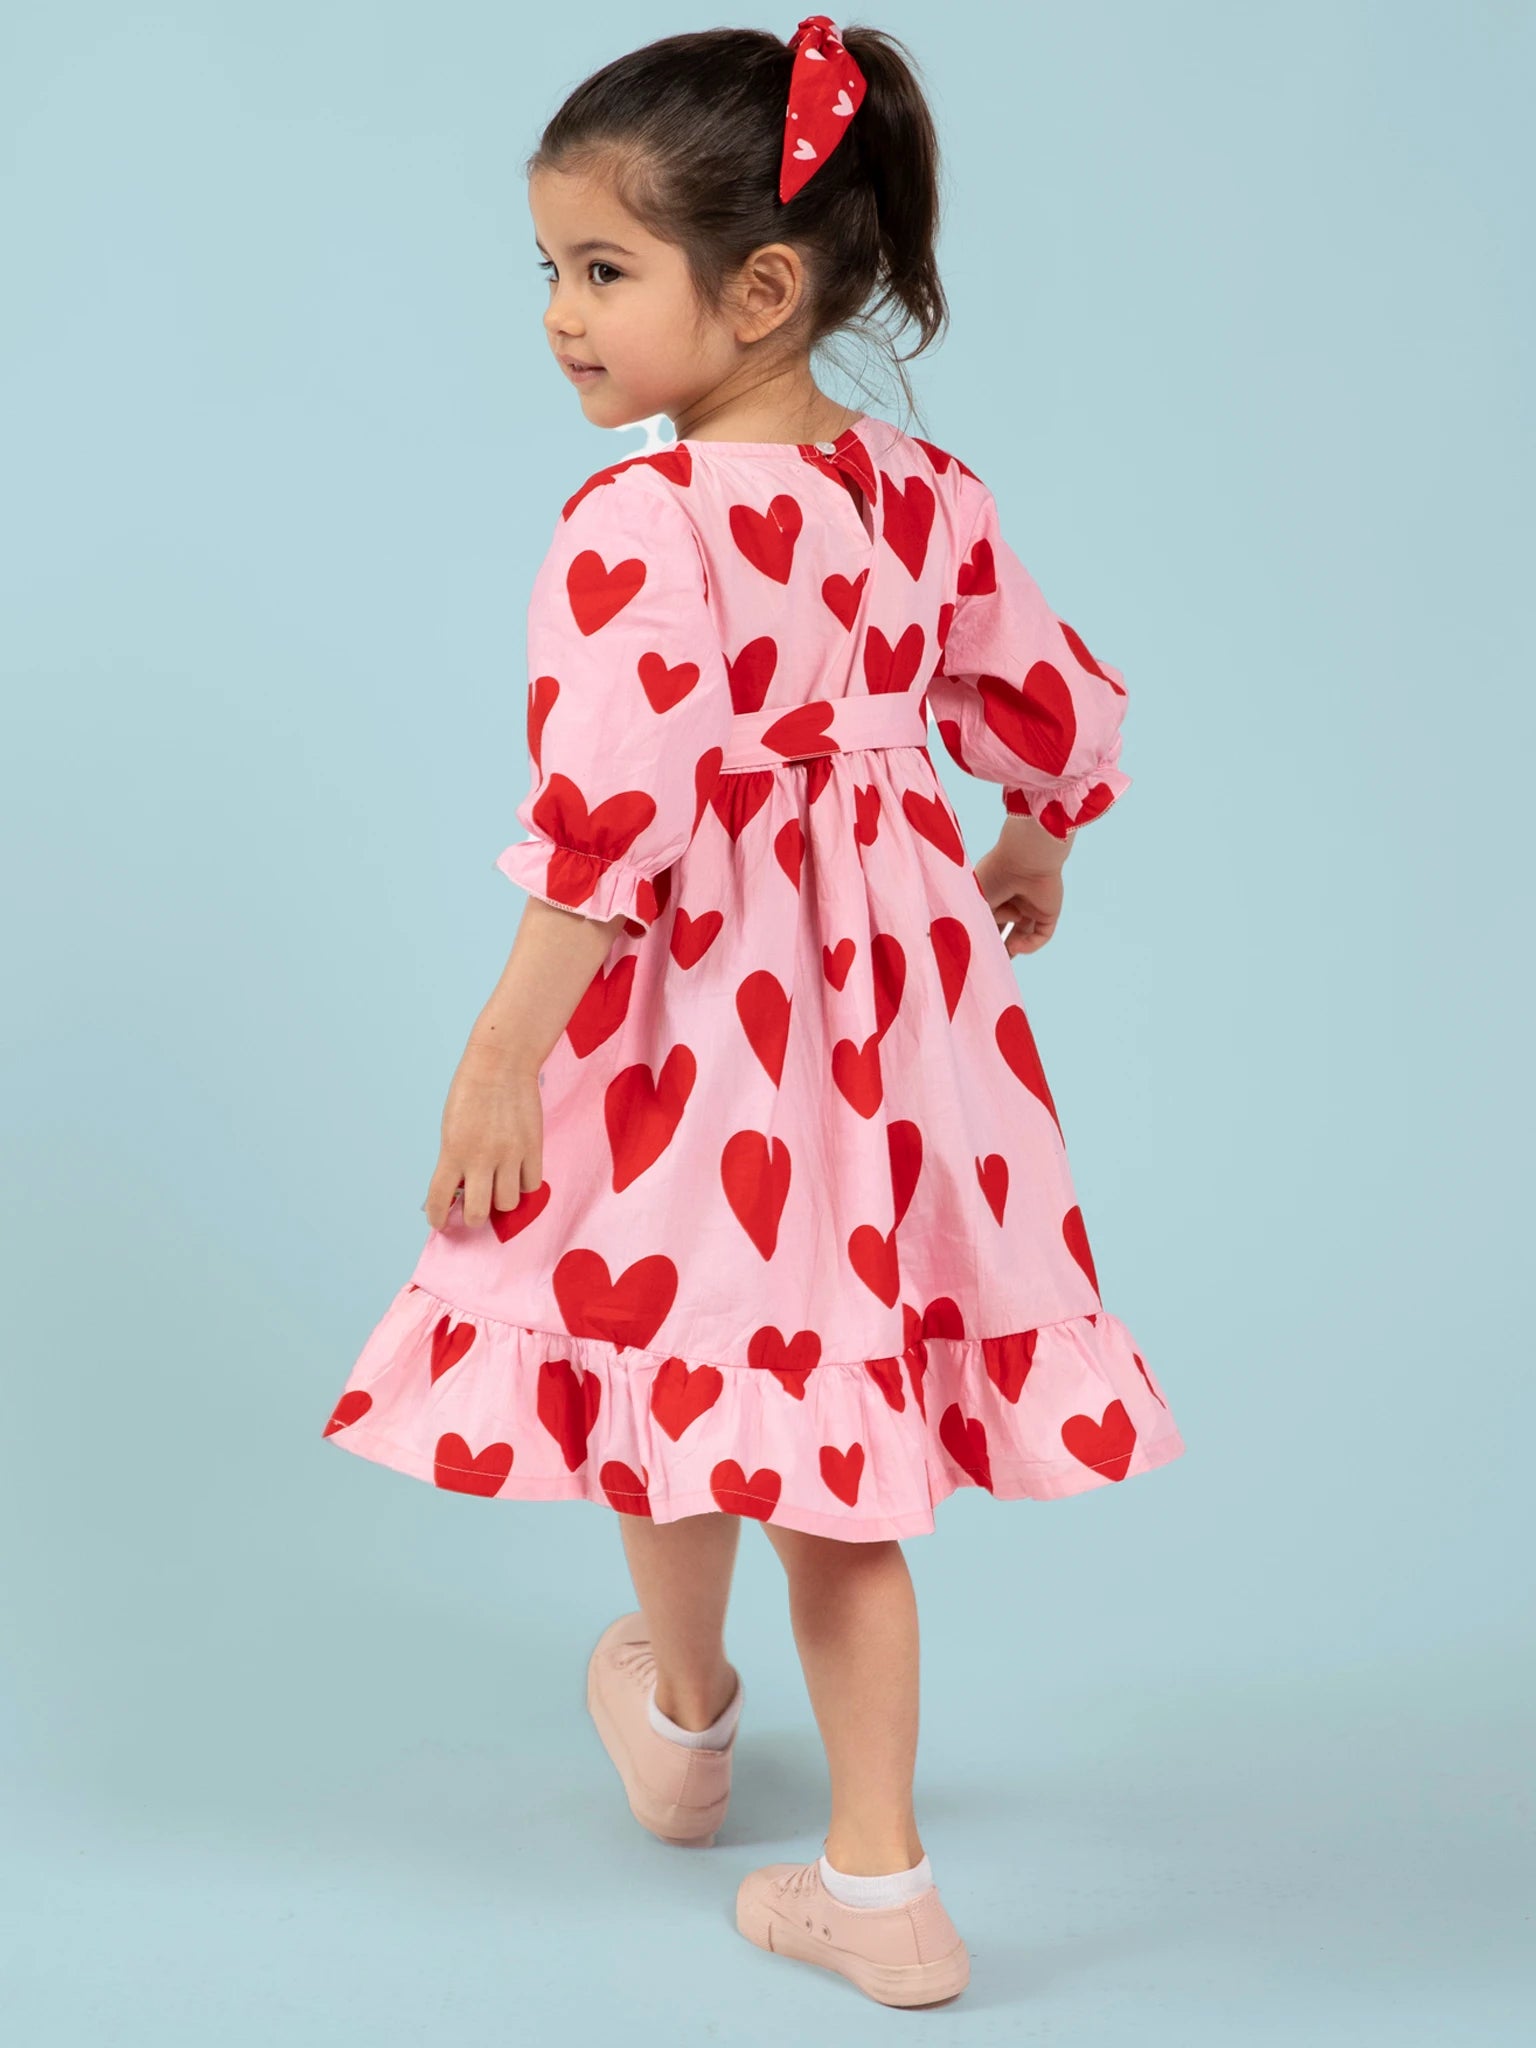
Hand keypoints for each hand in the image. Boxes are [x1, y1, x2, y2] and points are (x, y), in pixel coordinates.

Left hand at [423, 1043, 543, 1230]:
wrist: (501, 1063)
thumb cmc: (471, 1092)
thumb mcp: (451, 1128)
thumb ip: (454, 1159)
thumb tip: (458, 1190)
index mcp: (453, 1151)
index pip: (440, 1199)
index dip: (438, 1217)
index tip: (439, 1222)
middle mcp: (481, 1157)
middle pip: (478, 1212)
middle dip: (473, 1216)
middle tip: (474, 1207)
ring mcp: (510, 1154)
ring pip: (508, 1203)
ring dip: (501, 1199)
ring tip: (499, 1185)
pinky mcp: (533, 1148)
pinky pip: (531, 1184)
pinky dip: (523, 1183)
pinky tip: (517, 1172)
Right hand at [973, 841, 1066, 956]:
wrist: (1024, 857)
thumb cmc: (994, 873)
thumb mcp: (975, 902)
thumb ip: (971, 924)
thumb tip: (963, 947)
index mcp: (994, 890)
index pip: (987, 918)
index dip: (981, 935)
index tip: (971, 952)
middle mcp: (1013, 898)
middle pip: (1004, 929)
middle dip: (996, 945)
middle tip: (985, 962)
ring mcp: (1032, 906)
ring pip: (1023, 934)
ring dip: (1011, 949)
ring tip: (1000, 961)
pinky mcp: (1049, 912)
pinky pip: (1041, 935)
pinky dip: (1029, 945)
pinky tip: (1015, 946)